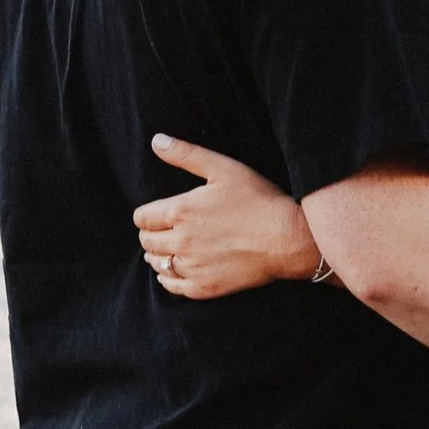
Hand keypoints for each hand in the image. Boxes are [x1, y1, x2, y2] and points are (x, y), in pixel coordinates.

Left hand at [134, 134, 323, 298]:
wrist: (287, 238)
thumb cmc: (258, 200)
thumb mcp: (223, 168)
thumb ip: (186, 154)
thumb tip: (157, 141)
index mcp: (180, 211)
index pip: (142, 218)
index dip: (146, 214)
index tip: (154, 213)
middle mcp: (181, 241)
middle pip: (146, 241)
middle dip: (150, 233)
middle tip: (162, 229)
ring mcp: (192, 267)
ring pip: (157, 264)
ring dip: (157, 255)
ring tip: (168, 247)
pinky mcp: (205, 287)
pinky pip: (173, 286)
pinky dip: (168, 278)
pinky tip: (174, 270)